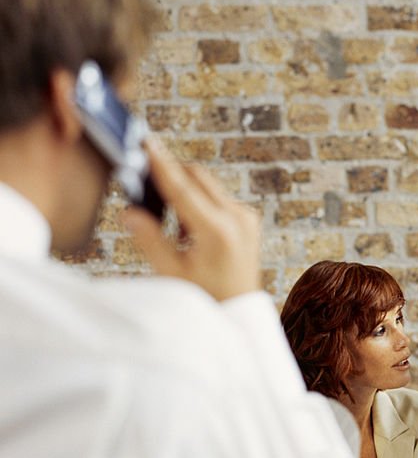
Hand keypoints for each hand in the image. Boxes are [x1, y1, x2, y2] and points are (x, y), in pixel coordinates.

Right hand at [122, 138, 260, 300]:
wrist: (239, 314)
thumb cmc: (206, 298)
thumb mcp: (173, 273)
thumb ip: (150, 240)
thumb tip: (129, 213)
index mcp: (217, 231)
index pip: (182, 187)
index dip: (161, 164)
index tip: (147, 143)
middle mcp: (237, 218)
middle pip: (198, 176)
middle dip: (172, 175)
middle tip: (147, 184)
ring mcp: (246, 218)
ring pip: (208, 185)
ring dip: (186, 192)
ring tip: (174, 230)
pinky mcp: (249, 220)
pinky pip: (219, 198)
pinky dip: (200, 204)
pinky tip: (190, 234)